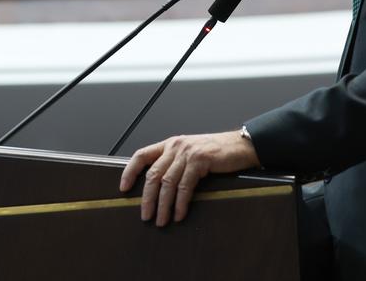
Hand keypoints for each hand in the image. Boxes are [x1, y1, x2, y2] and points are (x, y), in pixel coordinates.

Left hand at [118, 131, 259, 226]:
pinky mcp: (200, 160)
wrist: (242, 145)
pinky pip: (185, 186)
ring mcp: (187, 152)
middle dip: (147, 198)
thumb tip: (160, 188)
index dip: (130, 172)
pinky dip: (180, 203)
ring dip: (163, 205)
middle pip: (153, 174)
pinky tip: (178, 214)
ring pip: (167, 183)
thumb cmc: (217, 152)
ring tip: (161, 220)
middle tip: (146, 215)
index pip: (141, 155)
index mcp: (169, 144)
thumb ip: (175, 164)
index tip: (123, 188)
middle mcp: (175, 146)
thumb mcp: (190, 153)